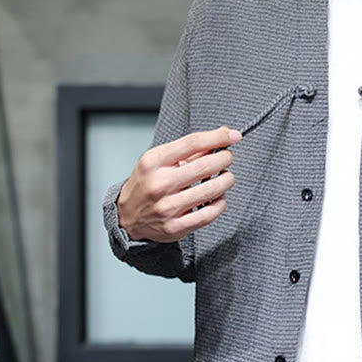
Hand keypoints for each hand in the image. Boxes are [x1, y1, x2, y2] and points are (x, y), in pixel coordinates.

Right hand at [117, 126, 241, 242]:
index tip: (233, 136)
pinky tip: (218, 197)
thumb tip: (224, 134)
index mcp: (153, 162)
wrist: (128, 217)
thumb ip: (190, 149)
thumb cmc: (148, 184)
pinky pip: (210, 213)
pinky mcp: (175, 227)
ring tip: (225, 177)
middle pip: (206, 166)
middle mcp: (159, 184)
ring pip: (212, 190)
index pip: (192, 143)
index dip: (218, 137)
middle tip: (227, 158)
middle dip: (225, 159)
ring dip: (226, 180)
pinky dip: (220, 203)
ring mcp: (167, 207)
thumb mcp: (160, 161)